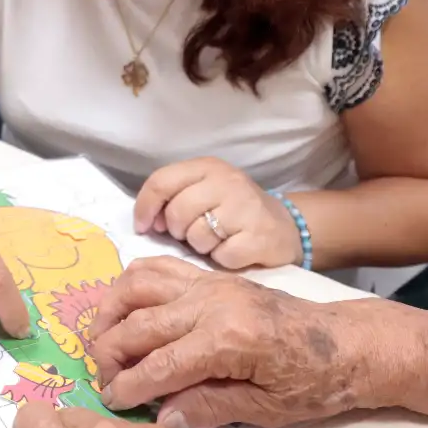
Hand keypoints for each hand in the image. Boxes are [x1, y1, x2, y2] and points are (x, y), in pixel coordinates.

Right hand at [89, 256, 394, 427]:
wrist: (348, 343)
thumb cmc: (315, 382)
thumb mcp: (266, 409)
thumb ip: (209, 409)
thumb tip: (161, 418)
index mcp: (229, 339)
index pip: (160, 364)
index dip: (128, 386)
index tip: (109, 403)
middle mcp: (213, 302)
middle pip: (139, 323)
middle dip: (110, 354)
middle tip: (102, 382)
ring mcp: (210, 283)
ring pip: (138, 285)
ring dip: (111, 312)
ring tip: (102, 344)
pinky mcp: (211, 277)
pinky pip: (158, 268)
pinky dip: (131, 285)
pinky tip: (124, 311)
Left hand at [133, 158, 302, 270]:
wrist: (285, 226)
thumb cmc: (234, 210)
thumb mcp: (204, 191)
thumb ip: (174, 199)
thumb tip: (146, 223)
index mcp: (208, 167)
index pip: (162, 181)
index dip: (145, 207)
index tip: (143, 227)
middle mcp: (228, 181)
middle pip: (178, 212)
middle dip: (178, 231)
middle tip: (192, 233)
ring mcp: (246, 207)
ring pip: (198, 236)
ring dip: (201, 246)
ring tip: (217, 240)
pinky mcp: (260, 236)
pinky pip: (222, 256)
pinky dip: (223, 260)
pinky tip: (234, 251)